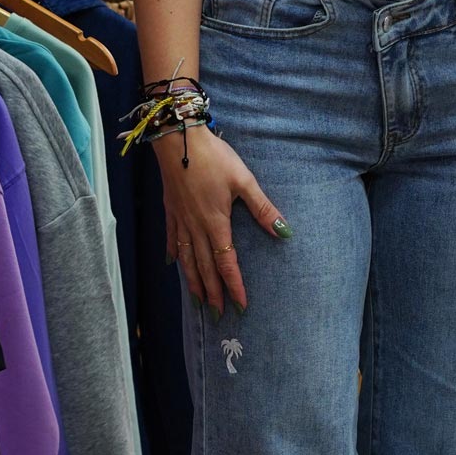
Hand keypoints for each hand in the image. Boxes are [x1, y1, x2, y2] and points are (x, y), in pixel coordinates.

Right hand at [157, 124, 288, 317]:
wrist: (178, 140)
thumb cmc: (213, 157)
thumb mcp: (244, 180)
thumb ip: (263, 208)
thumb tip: (284, 232)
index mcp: (215, 223)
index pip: (226, 262)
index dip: (234, 285)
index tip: (240, 305)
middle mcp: (196, 227)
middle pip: (204, 267)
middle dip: (213, 292)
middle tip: (218, 314)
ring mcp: (181, 219)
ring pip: (186, 258)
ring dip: (193, 281)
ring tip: (198, 300)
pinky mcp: (171, 209)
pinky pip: (172, 238)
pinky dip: (175, 254)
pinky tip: (174, 264)